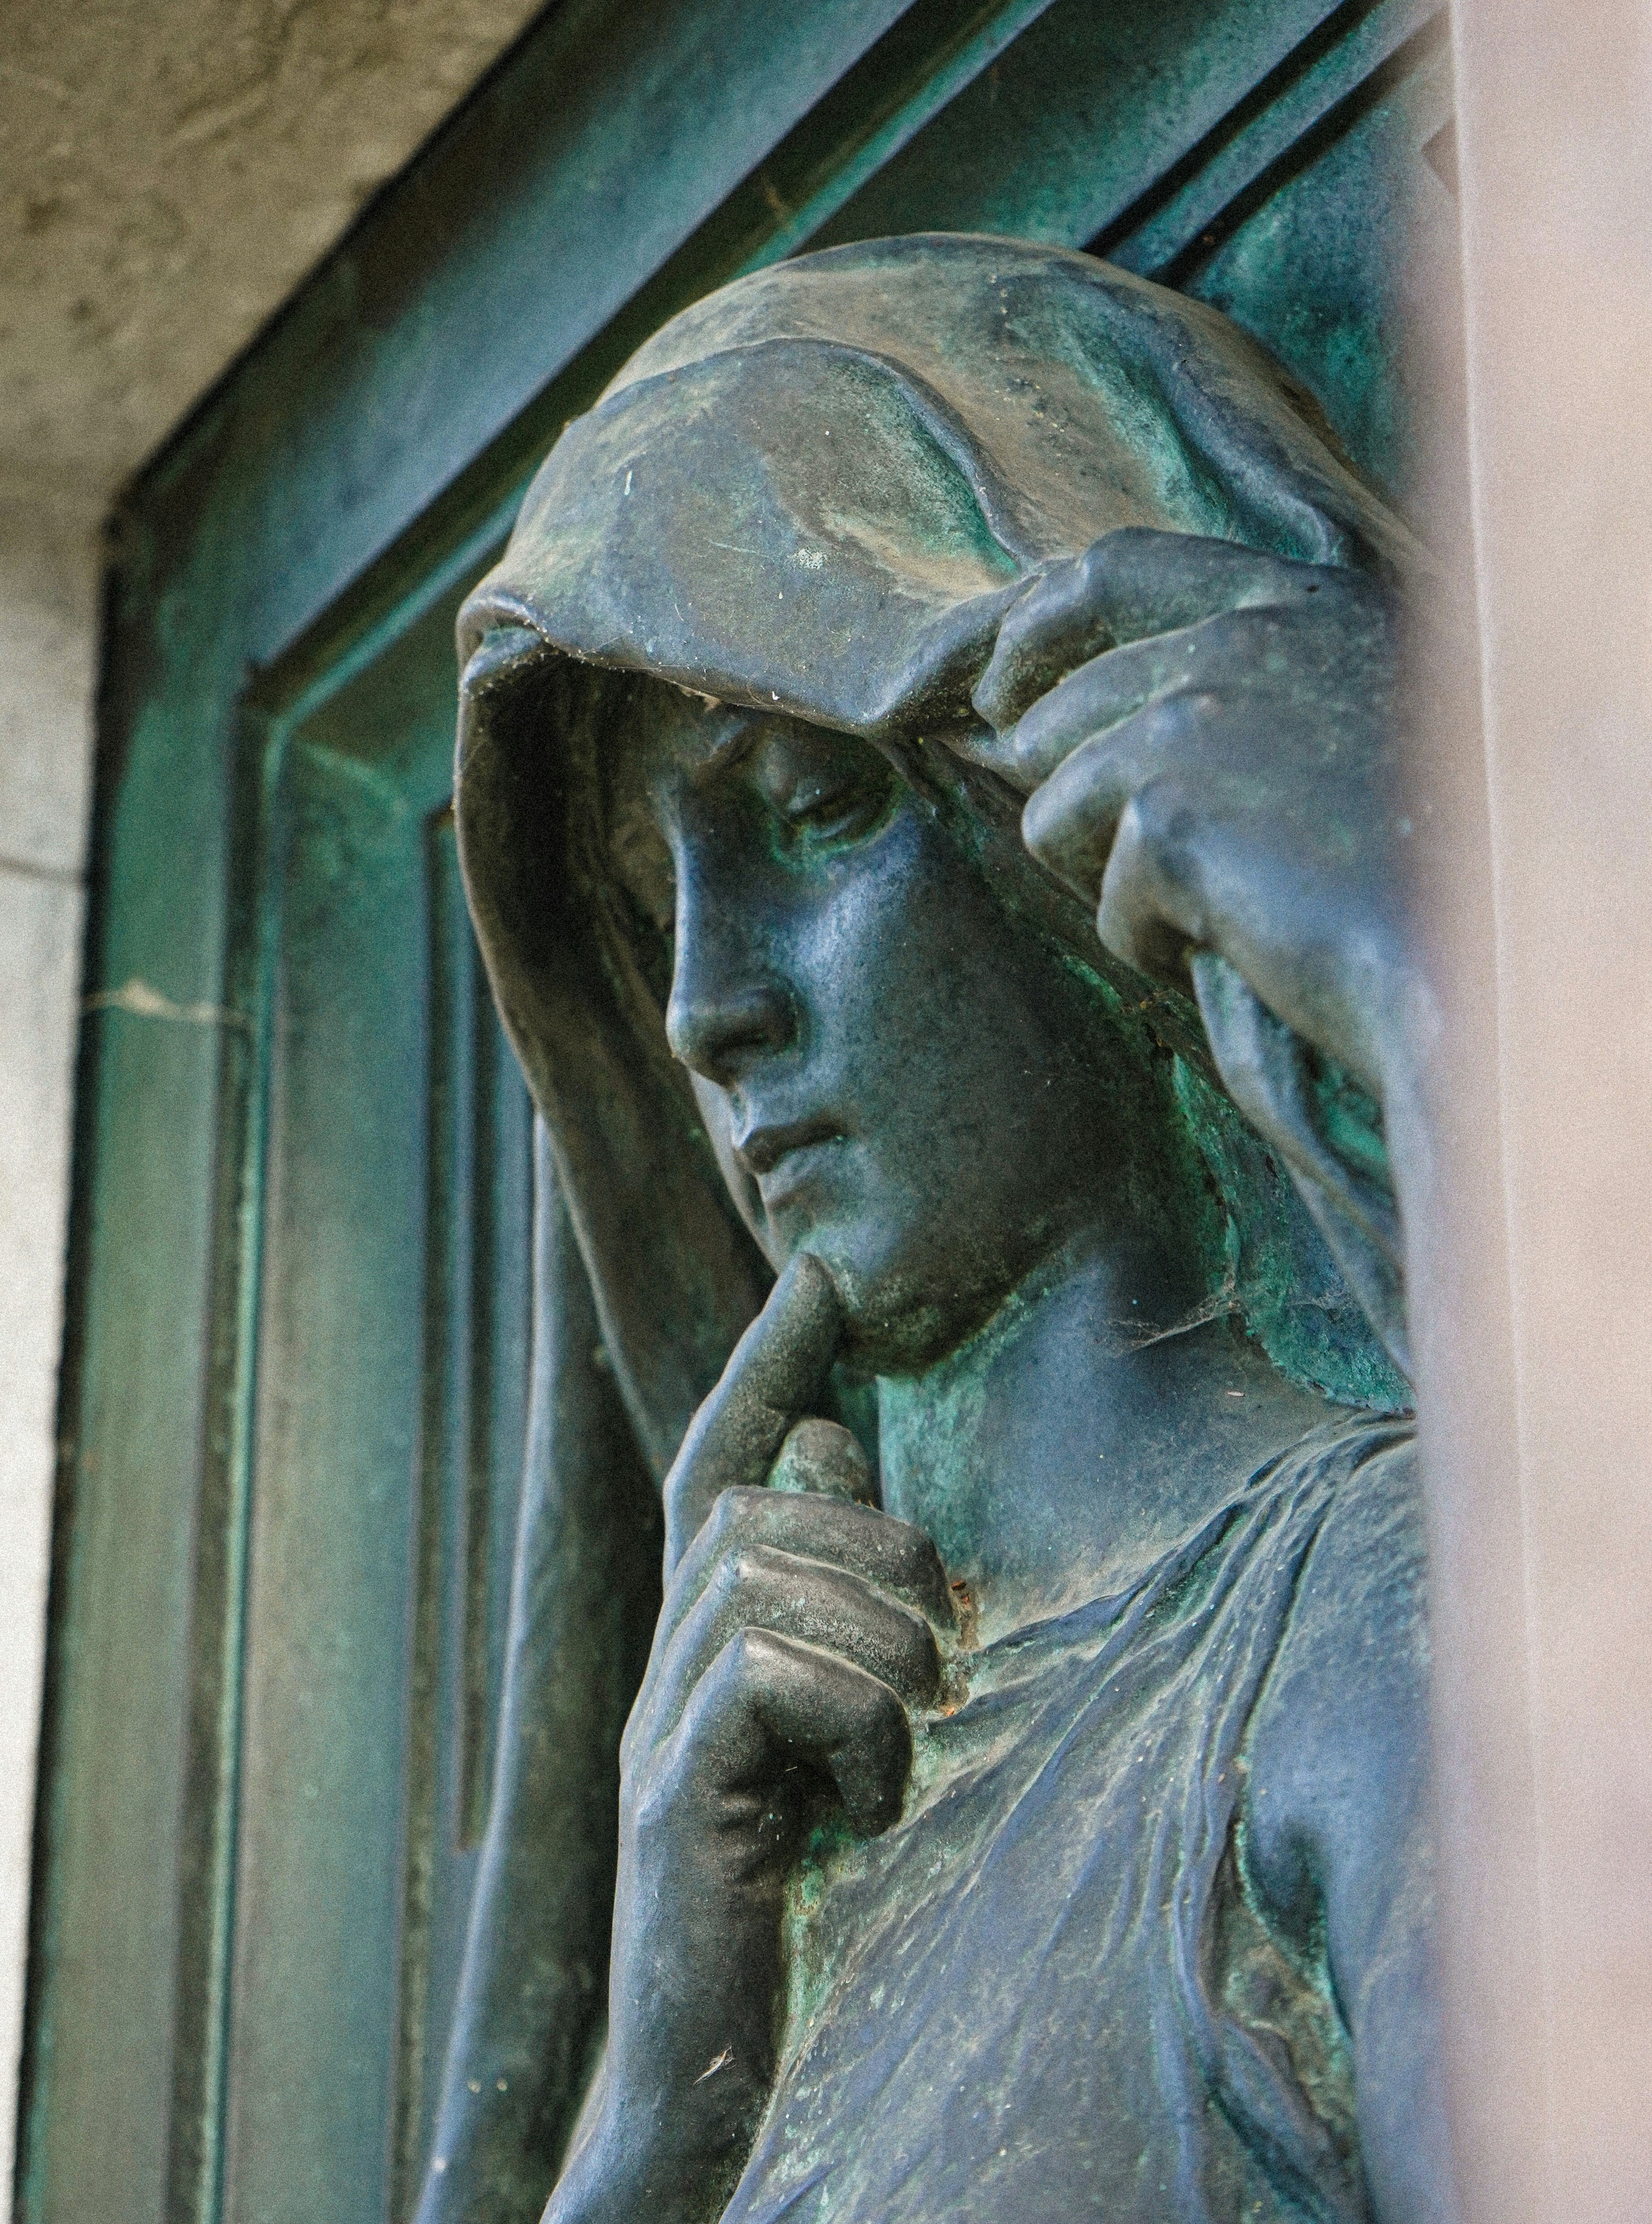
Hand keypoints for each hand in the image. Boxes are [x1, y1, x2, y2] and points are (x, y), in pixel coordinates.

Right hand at [550, 1256, 953, 2223]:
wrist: (721, 2084)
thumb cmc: (811, 1906)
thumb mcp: (844, 1731)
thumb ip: (840, 1605)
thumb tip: (844, 1453)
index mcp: (712, 1642)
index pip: (722, 1456)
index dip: (768, 1359)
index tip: (820, 1273)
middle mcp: (667, 1666)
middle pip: (763, 1511)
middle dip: (883, 1555)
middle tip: (949, 1659)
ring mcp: (659, 1730)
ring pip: (774, 1587)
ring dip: (884, 1656)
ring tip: (913, 1745)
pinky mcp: (672, 1800)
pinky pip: (769, 1681)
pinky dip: (856, 1732)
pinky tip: (872, 1802)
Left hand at [971, 528, 1431, 1103]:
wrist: (1488, 942)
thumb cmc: (1423, 857)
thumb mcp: (1343, 723)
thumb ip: (1237, 688)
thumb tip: (1058, 716)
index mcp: (1289, 603)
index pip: (1110, 570)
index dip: (1029, 631)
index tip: (995, 689)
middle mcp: (1236, 638)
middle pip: (1052, 716)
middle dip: (1072, 804)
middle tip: (1156, 869)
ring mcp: (1197, 715)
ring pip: (1056, 811)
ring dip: (1117, 878)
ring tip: (1226, 904)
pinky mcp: (1170, 811)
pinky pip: (1104, 897)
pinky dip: (1155, 940)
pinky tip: (1241, 944)